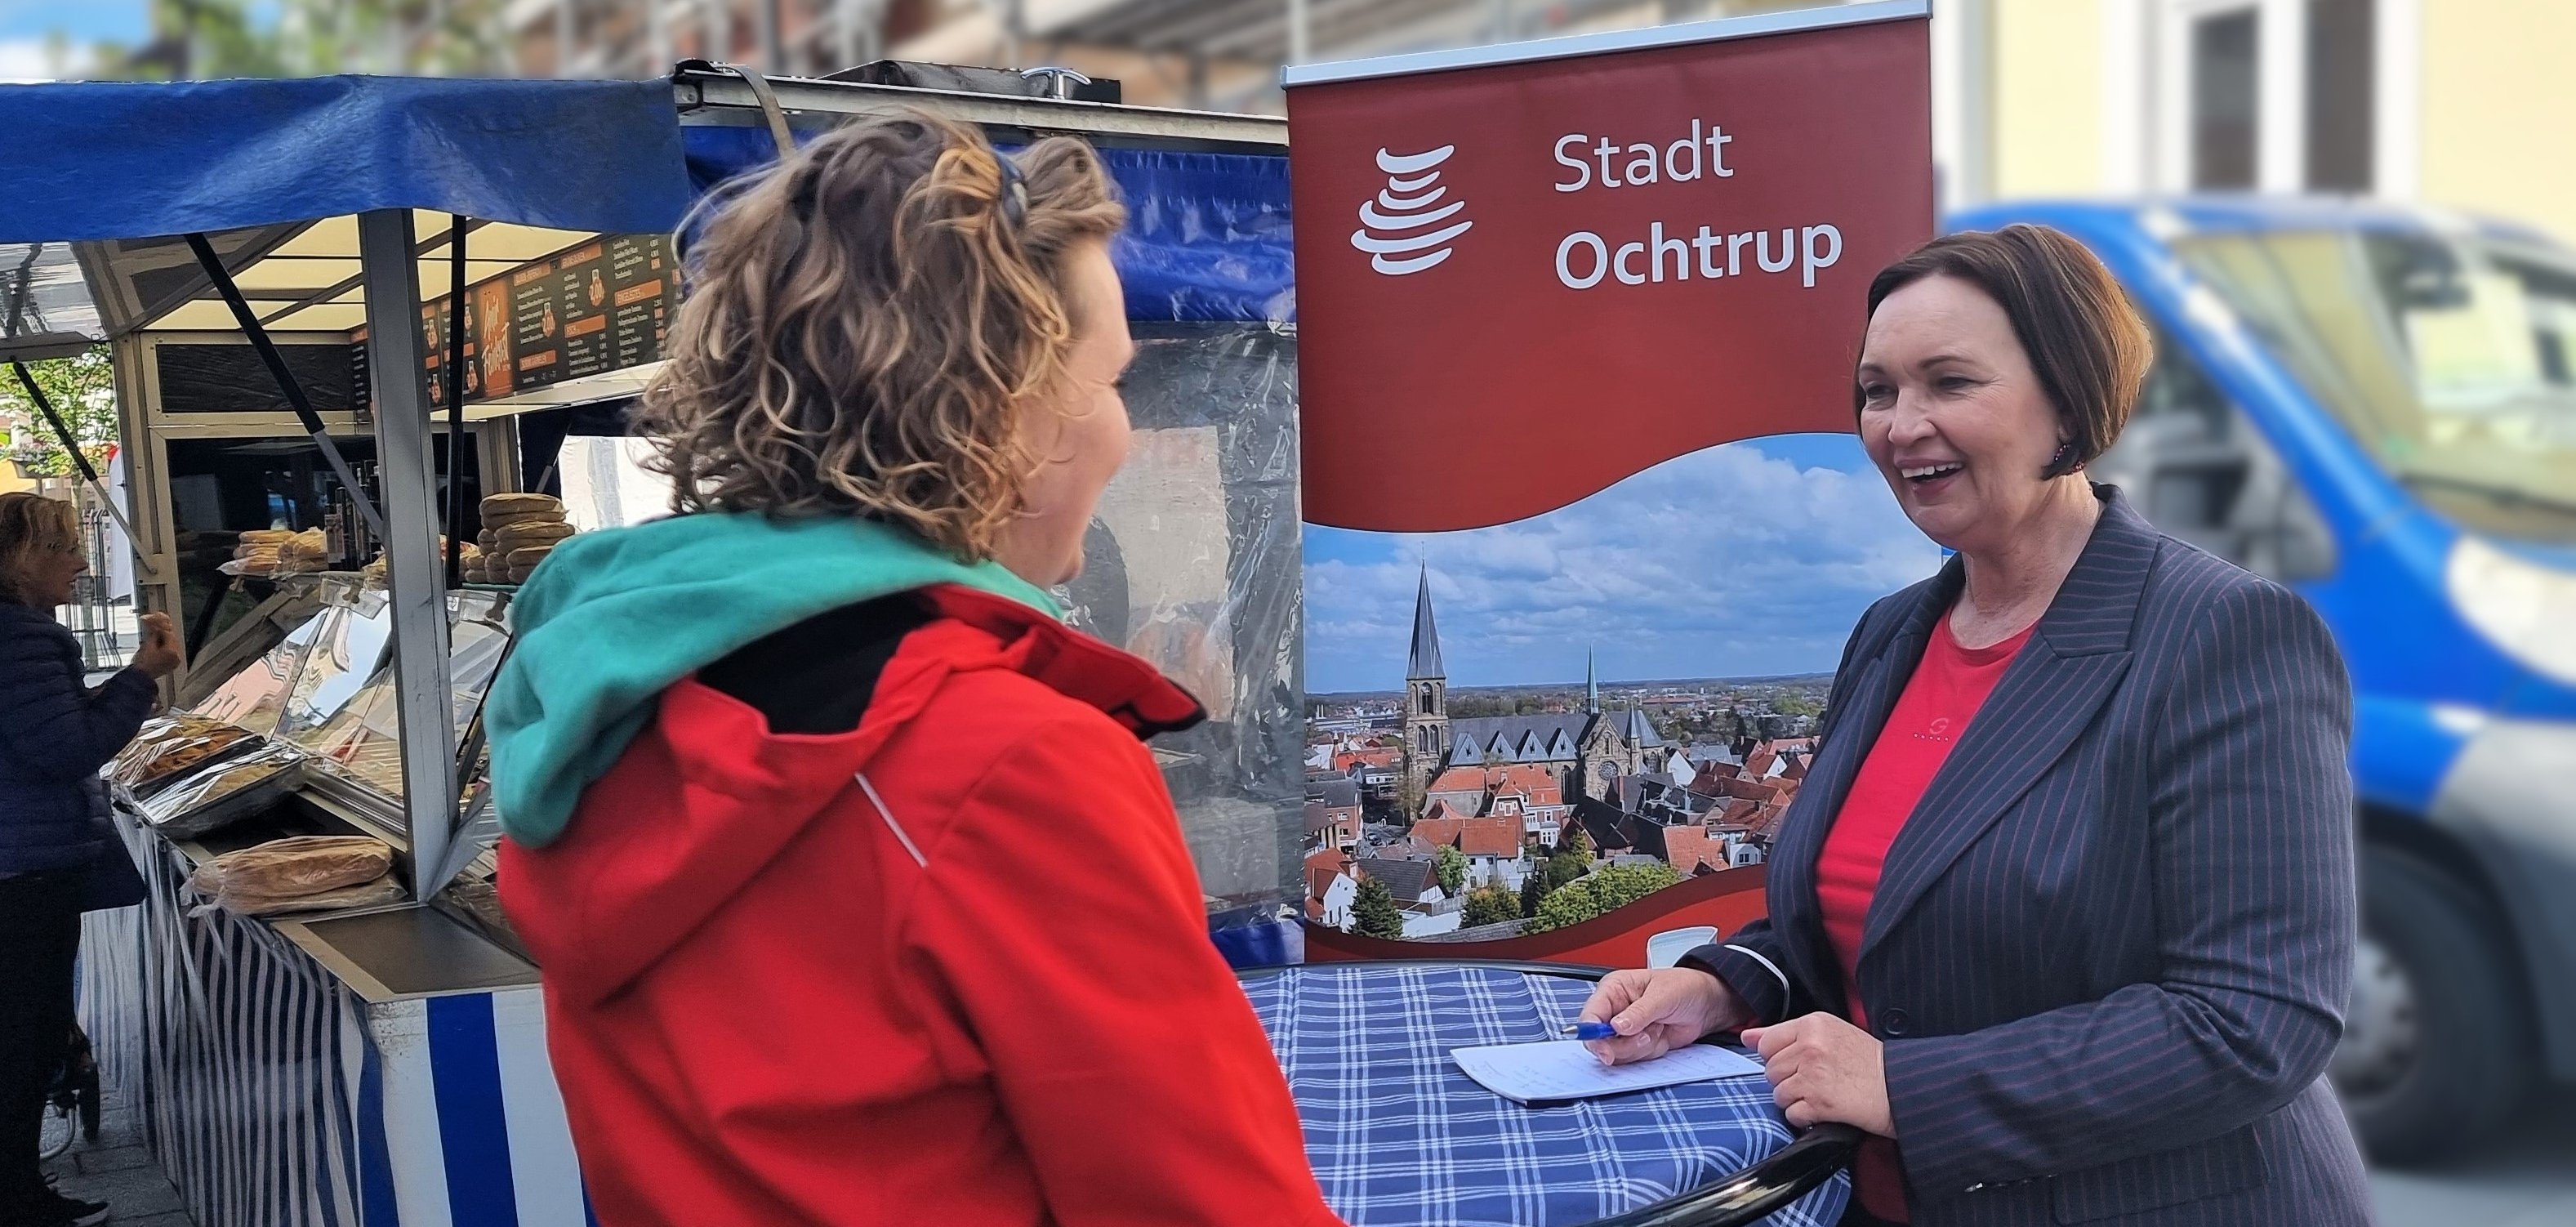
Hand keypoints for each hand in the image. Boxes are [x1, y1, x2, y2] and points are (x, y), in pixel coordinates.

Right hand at [132, 612, 182, 678]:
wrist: (138, 680)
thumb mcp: (147, 646)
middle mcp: (176, 657)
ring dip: (161, 634)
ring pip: (170, 642)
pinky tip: (156, 637)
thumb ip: (153, 633)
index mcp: (172, 652)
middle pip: (170, 637)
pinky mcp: (171, 663)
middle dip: (161, 628)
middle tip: (153, 619)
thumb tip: (154, 624)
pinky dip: (162, 642)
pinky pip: (169, 649)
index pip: (167, 633)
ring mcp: (174, 660)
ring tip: (152, 627)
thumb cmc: (141, 666)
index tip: (152, 617)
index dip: (159, 623)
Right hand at [1579, 967, 1752, 1065]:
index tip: (1603, 1048)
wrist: (1707, 1005)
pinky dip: (1651, 1051)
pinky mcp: (1637, 1044)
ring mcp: (1626, 1029)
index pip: (1591, 1014)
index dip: (1591, 1033)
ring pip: (1617, 1052)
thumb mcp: (1663, 996)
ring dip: (1641, 1047)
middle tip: (1645, 1038)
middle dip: (1622, 1045)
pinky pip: (1634, 1058)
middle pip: (1599, 1039)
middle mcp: (1615, 1010)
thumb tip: (1617, 1026)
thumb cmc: (1685, 988)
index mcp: (1614, 989)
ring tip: (1658, 1028)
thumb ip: (1639, 1012)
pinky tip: (1661, 1035)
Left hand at [1744, 1013, 1893, 1135]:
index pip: (1766, 1043)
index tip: (1797, 1063)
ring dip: (1796, 1100)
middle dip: (1788, 1080)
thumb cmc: (1869, 1062)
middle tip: (1815, 1081)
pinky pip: (1791, 1114)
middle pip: (1771, 1070)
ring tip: (1821, 1094)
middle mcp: (1810, 1046)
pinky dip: (1805, 1117)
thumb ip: (1785, 1034)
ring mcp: (1813, 1075)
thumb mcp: (1830, 1033)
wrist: (1900, 1087)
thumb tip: (1747, 1036)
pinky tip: (1823, 1109)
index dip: (1779, 1058)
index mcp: (1813, 1025)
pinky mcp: (1819, 1102)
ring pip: (1778, 1093)